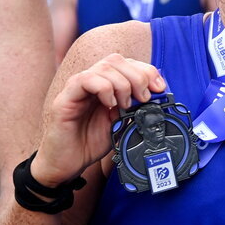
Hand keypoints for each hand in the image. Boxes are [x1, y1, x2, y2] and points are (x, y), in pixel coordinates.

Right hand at [32, 54, 166, 186]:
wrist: (67, 164)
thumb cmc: (90, 142)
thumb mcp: (122, 122)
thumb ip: (135, 107)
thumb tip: (156, 97)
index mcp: (106, 85)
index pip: (128, 63)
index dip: (147, 71)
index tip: (159, 89)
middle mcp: (91, 82)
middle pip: (117, 60)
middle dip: (138, 76)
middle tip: (143, 98)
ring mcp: (77, 88)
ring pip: (104, 67)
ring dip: (123, 85)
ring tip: (124, 106)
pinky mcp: (65, 98)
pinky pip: (85, 80)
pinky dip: (104, 89)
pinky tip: (109, 105)